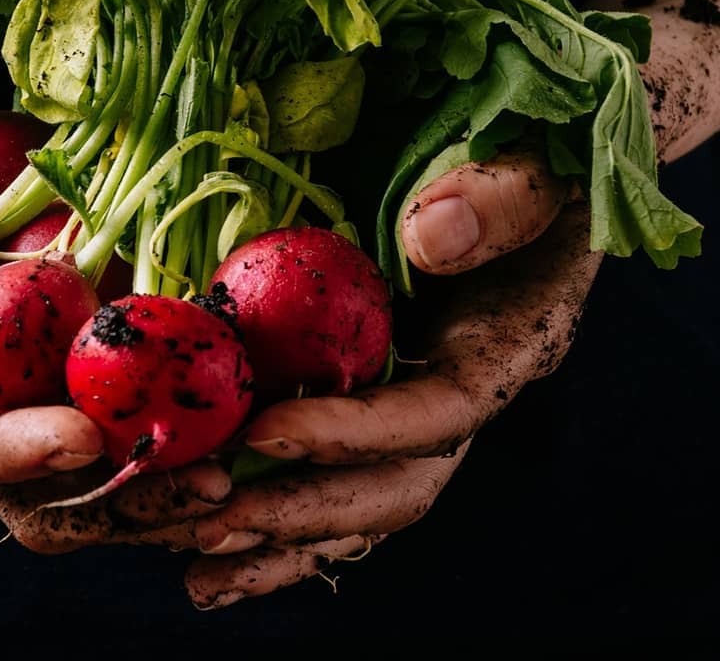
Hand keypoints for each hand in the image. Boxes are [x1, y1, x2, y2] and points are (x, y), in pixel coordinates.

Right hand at [0, 96, 231, 530]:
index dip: (18, 455)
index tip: (86, 436)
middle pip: (52, 491)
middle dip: (128, 500)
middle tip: (207, 485)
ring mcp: (32, 375)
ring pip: (112, 459)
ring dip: (179, 468)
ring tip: (250, 455)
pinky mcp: (76, 336)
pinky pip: (139, 382)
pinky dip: (191, 397)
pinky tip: (250, 385)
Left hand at [0, 146, 581, 584]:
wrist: (524, 180)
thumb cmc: (534, 169)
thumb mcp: (536, 169)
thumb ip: (504, 197)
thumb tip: (428, 239)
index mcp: (507, 345)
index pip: (440, 412)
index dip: (356, 431)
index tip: (266, 430)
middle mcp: (464, 393)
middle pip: (397, 483)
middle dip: (307, 511)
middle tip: (215, 524)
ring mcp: (419, 403)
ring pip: (362, 497)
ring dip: (285, 538)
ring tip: (202, 568)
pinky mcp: (379, 396)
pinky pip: (336, 471)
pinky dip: (283, 515)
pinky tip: (219, 545)